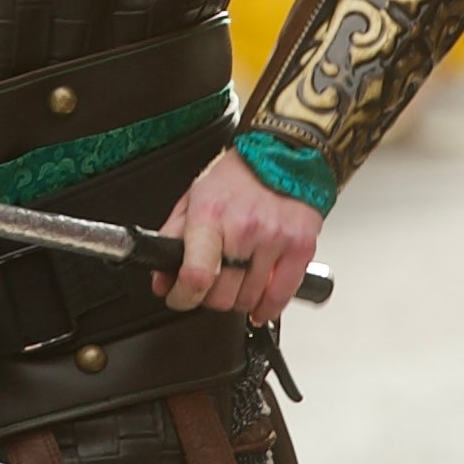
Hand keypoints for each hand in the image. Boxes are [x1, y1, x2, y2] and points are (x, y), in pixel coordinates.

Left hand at [153, 152, 321, 322]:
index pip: (196, 274)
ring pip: (248, 300)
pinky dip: (267, 308)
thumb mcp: (193, 198)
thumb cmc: (238, 177)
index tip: (179, 298)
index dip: (183, 297)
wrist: (283, 154)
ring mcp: (275, 240)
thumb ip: (172, 239)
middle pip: (222, 295)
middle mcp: (244, 228)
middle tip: (210, 285)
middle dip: (209, 297)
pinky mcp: (301, 248)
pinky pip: (280, 297)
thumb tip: (162, 279)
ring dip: (238, 300)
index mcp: (211, 214)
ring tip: (237, 281)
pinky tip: (260, 304)